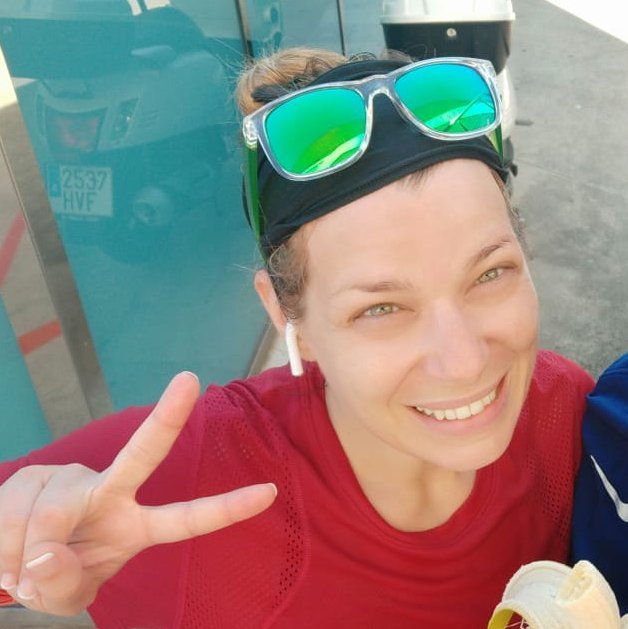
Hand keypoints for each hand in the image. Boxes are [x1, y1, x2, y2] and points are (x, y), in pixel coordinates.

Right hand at [0, 372, 276, 615]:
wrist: (6, 562)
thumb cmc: (53, 577)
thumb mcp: (65, 596)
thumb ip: (66, 583)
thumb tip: (49, 551)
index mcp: (133, 526)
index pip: (186, 520)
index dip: (226, 509)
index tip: (270, 492)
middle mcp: (110, 492)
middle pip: (142, 454)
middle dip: (168, 417)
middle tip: (189, 380)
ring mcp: (72, 481)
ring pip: (49, 516)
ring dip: (22, 555)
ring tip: (17, 566)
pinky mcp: (34, 476)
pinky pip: (12, 515)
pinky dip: (2, 547)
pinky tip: (4, 547)